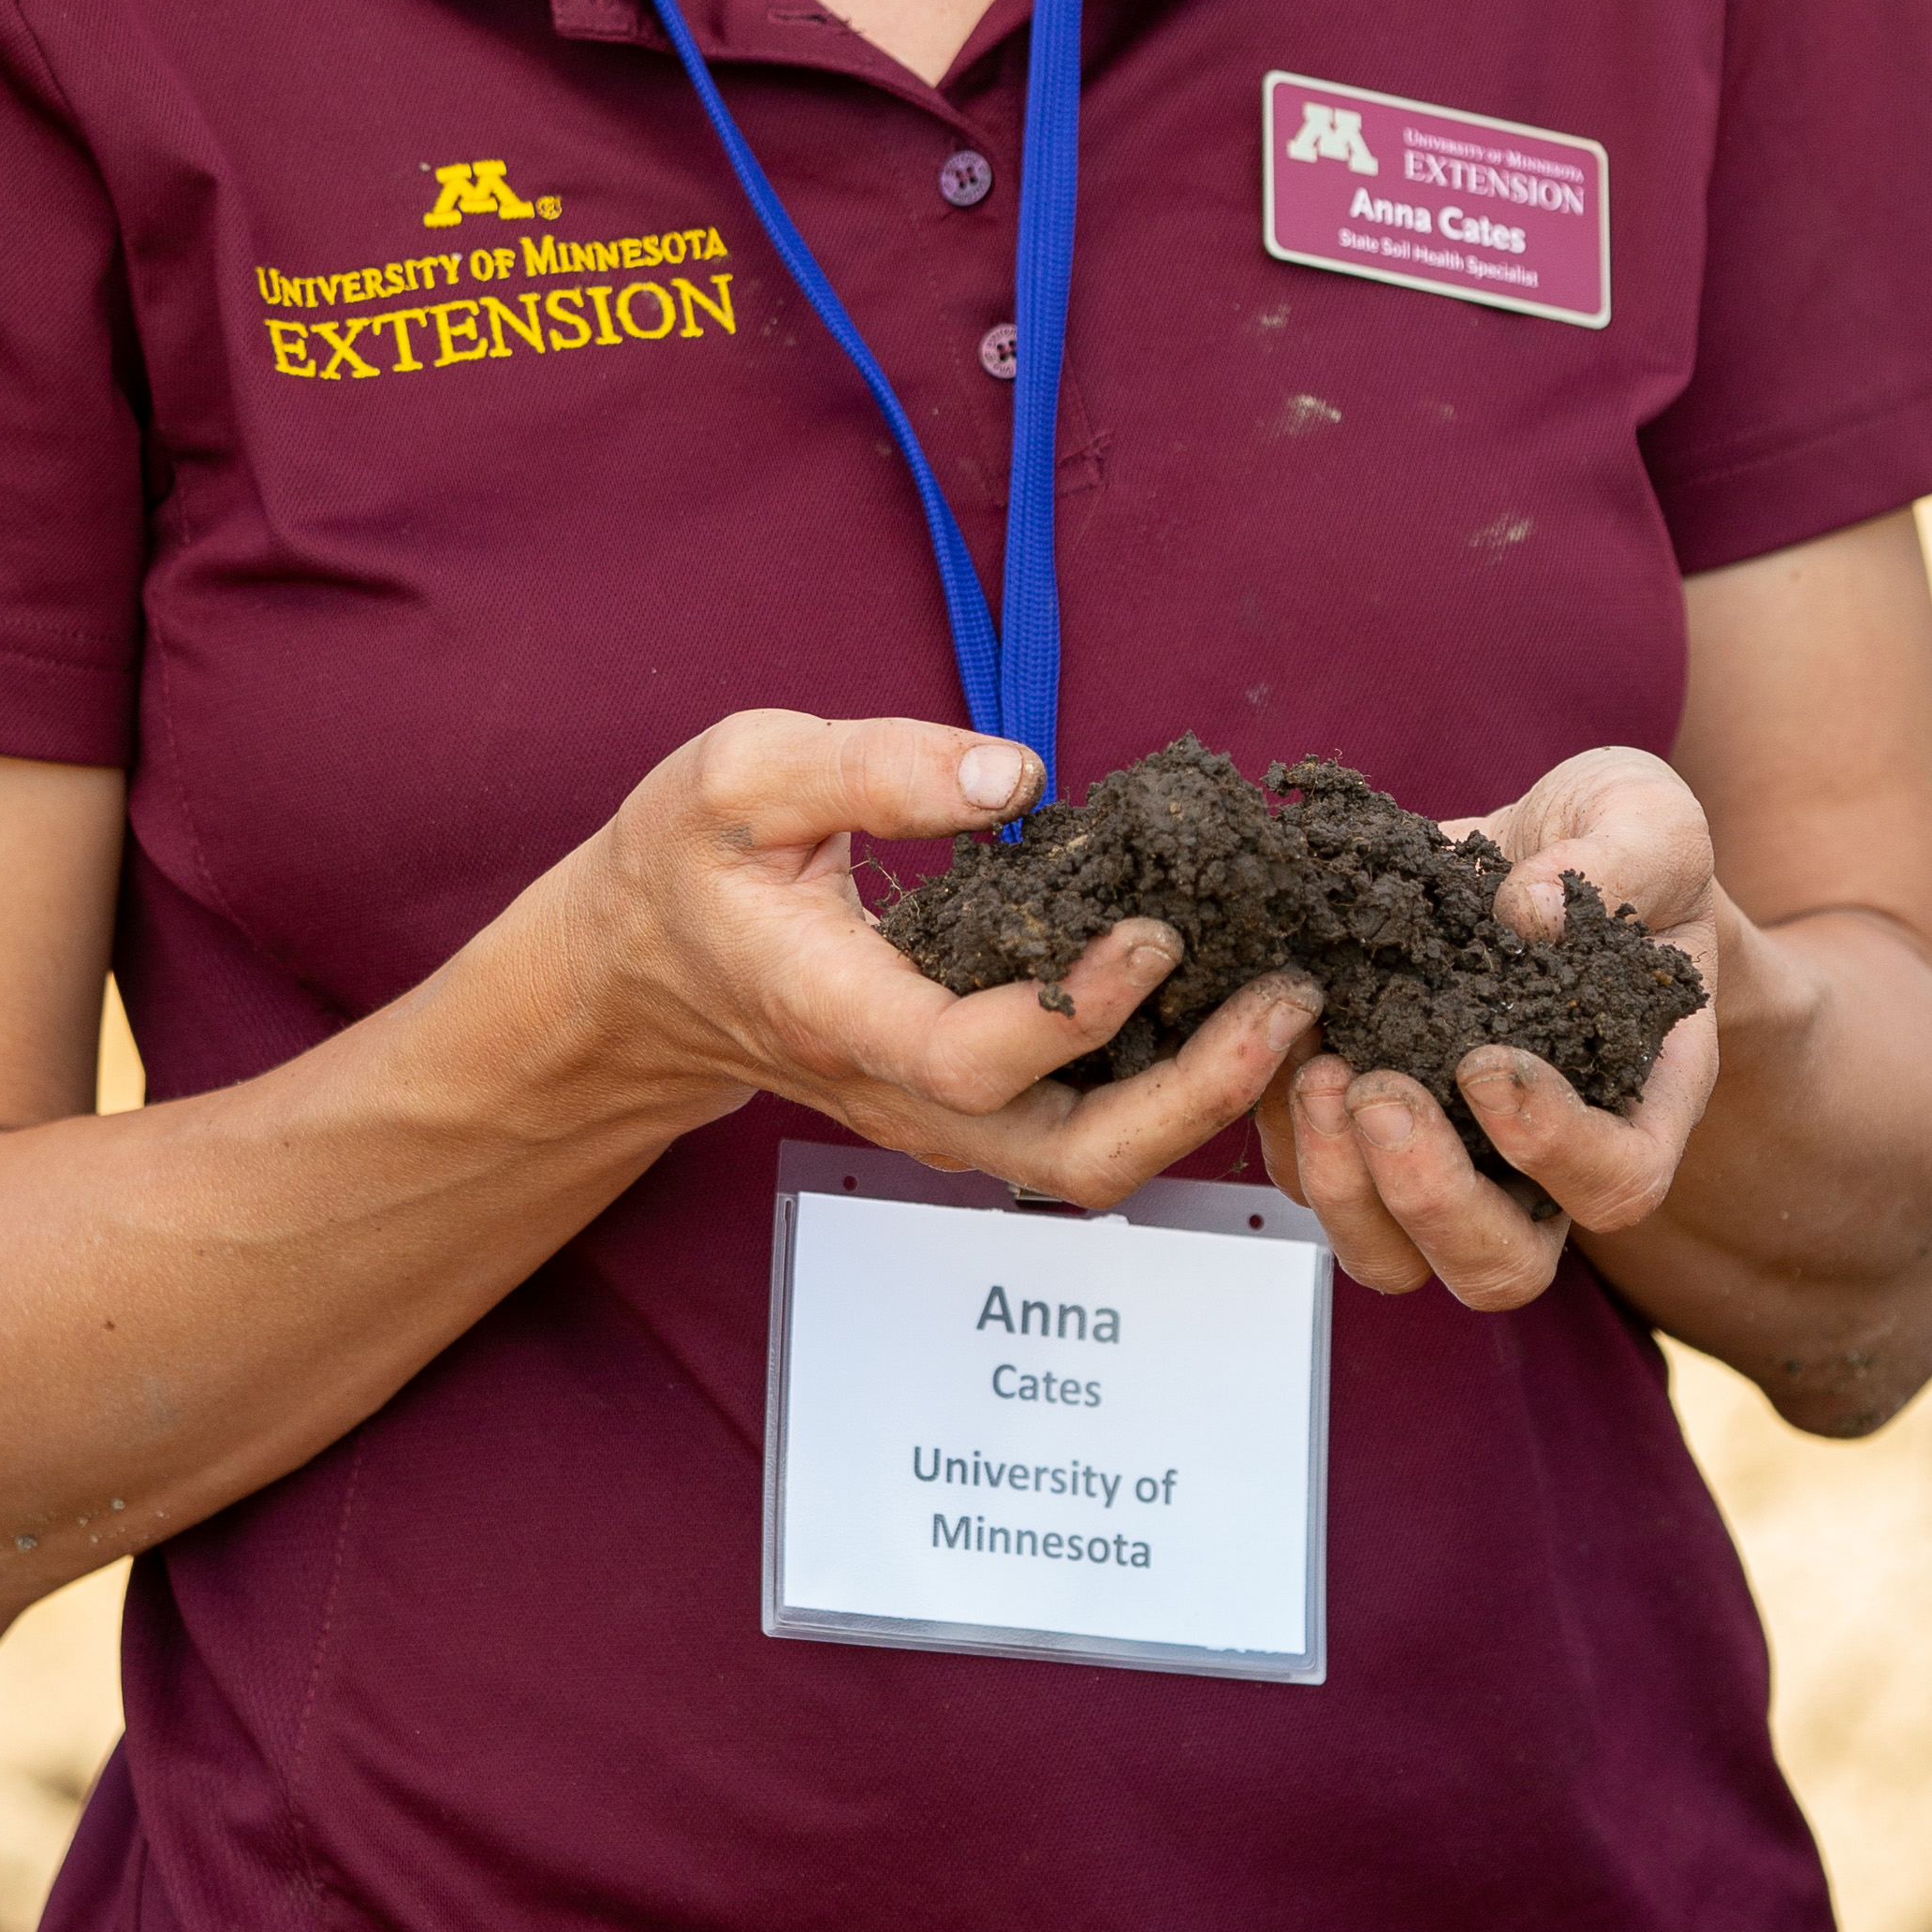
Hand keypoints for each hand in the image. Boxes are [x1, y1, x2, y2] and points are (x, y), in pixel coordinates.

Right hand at [549, 710, 1323, 1217]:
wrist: (644, 968)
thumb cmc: (691, 860)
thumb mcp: (745, 774)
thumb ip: (875, 767)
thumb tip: (1017, 773)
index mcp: (836, 1012)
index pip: (971, 1057)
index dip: (1075, 1012)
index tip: (1152, 930)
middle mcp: (898, 1091)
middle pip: (1066, 1157)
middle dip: (1194, 1098)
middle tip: (1286, 1001)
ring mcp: (937, 1113)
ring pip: (1087, 1164)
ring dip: (1200, 1103)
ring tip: (1284, 1010)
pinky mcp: (968, 1103)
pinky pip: (1082, 1127)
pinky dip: (1170, 1089)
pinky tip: (1226, 1007)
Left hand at [1259, 743, 1727, 1310]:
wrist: (1542, 848)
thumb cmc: (1616, 847)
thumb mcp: (1650, 821)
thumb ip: (1623, 855)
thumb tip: (1528, 908)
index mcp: (1638, 1100)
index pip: (1616, 1184)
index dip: (1555, 1150)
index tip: (1488, 1064)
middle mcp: (1542, 1162)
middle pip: (1496, 1268)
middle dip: (1428, 1198)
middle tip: (1380, 1090)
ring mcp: (1448, 1156)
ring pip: (1387, 1252)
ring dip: (1339, 1180)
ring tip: (1314, 1068)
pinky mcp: (1361, 1126)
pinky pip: (1310, 1175)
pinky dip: (1278, 1125)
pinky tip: (1268, 1033)